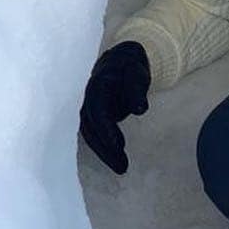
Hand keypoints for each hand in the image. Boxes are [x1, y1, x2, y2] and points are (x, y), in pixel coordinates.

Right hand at [78, 41, 150, 173]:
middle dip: (105, 149)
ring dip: (105, 152)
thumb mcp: (137, 73)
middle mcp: (88, 100)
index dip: (106, 130)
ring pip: (92, 135)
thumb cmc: (130, 68)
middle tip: (122, 167)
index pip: (98, 111)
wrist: (120, 62)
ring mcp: (89, 110)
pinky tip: (118, 156)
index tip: (118, 146)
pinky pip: (96, 135)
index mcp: (97, 87)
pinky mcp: (93, 118)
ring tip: (122, 167)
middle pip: (92, 129)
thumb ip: (137, 90)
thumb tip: (140, 109)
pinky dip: (105, 146)